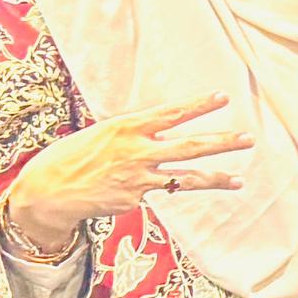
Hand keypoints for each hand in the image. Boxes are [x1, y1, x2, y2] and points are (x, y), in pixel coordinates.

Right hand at [0, 96, 250, 259]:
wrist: (49, 191)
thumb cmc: (72, 156)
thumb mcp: (102, 133)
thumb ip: (133, 134)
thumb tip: (158, 135)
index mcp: (127, 127)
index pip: (171, 114)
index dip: (198, 106)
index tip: (222, 98)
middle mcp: (137, 151)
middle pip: (190, 147)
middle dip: (222, 143)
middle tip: (248, 137)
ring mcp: (138, 178)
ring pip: (186, 177)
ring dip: (215, 177)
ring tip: (238, 179)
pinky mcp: (135, 199)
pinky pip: (157, 191)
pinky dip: (161, 187)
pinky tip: (147, 187)